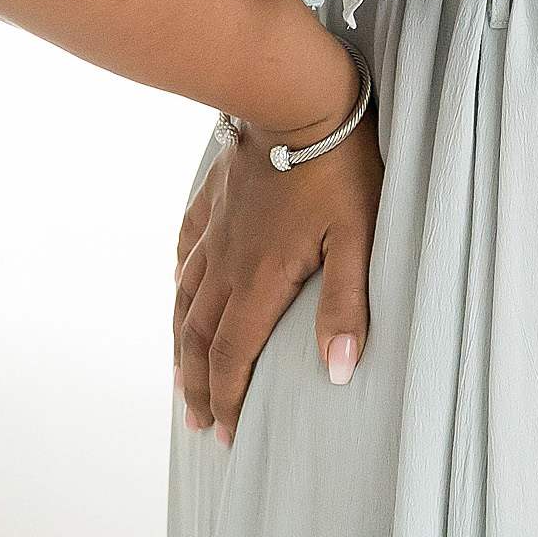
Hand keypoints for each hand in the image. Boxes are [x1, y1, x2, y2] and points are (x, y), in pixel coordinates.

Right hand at [173, 96, 380, 442]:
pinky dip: (179, 283)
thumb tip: (341, 372)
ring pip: (185, 301)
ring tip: (181, 378)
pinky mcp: (212, 202)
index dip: (228, 401)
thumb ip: (347, 305)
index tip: (227, 437)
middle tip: (198, 423)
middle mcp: (226, 264)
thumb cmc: (338, 168)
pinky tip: (179, 290)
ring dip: (181, 346)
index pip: (234, 358)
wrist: (296, 100)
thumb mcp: (358, 238)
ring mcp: (215, 232)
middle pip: (199, 339)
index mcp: (259, 281)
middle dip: (198, 387)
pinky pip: (185, 252)